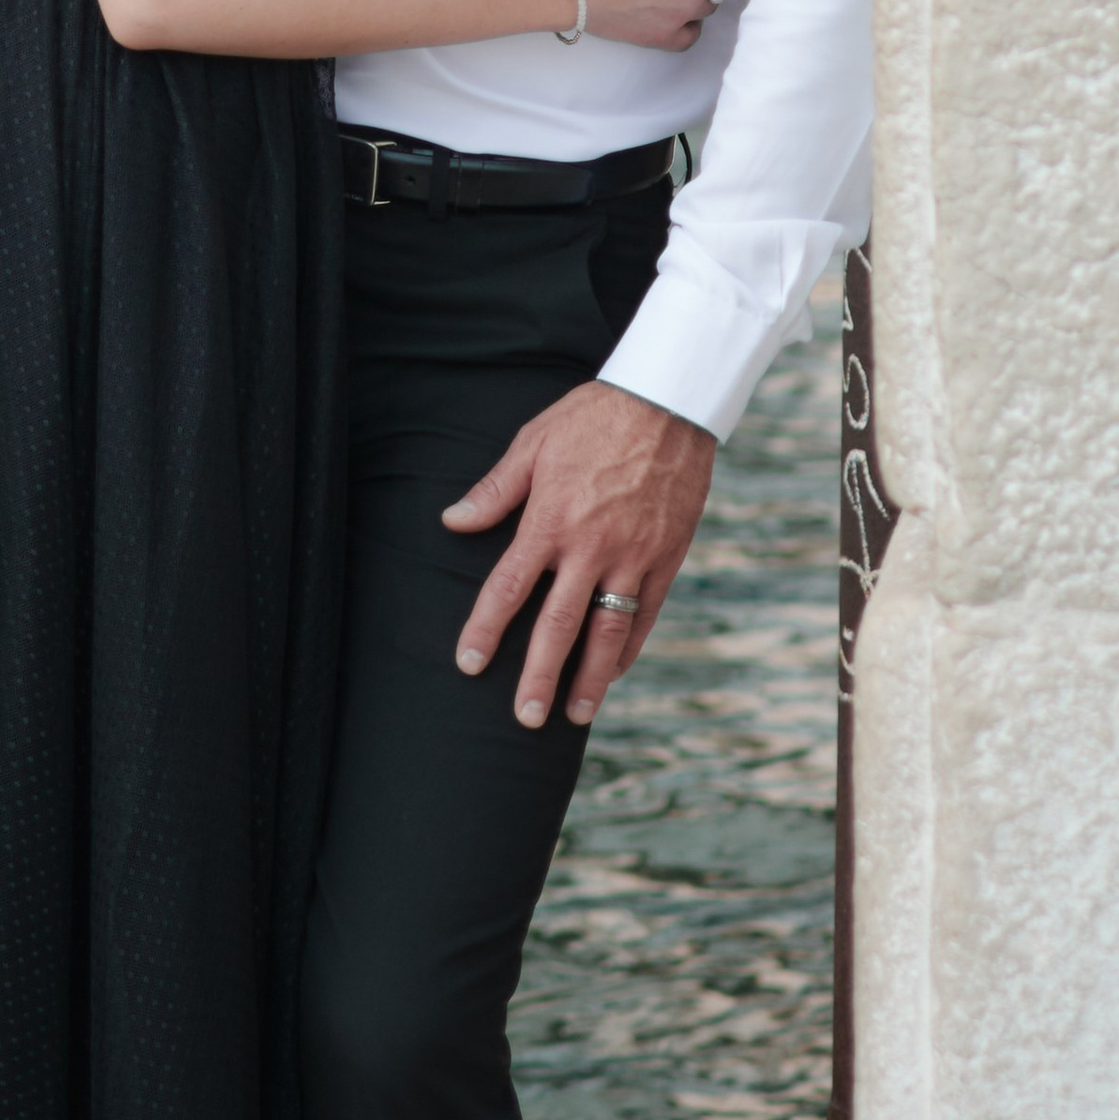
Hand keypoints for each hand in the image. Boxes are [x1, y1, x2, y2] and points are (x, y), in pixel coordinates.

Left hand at [443, 381, 715, 726]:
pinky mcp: (665, 559)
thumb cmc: (591, 418)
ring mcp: (632, 557)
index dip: (486, 628)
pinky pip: (645, 615)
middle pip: (558, 625)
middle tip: (525, 717)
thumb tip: (452, 521)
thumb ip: (495, 490)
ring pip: (607, 631)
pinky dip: (629, 648)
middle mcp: (590, 547)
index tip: (470, 664)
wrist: (666, 402)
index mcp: (550, 519)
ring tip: (573, 715)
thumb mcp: (534, 443)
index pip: (510, 586)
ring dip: (589, 678)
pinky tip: (615, 672)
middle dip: (538, 675)